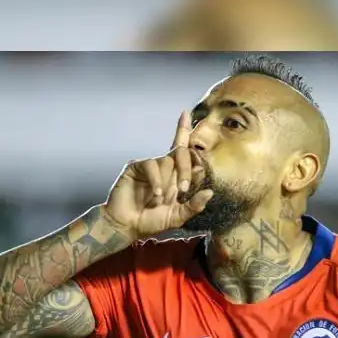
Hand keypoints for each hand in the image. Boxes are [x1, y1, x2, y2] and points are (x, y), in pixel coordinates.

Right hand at [104, 111, 212, 236]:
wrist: (127, 225)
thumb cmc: (151, 220)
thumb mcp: (177, 216)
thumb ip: (194, 206)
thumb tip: (210, 192)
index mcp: (175, 175)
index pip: (184, 149)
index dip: (184, 129)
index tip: (185, 112)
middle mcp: (164, 167)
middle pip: (180, 151)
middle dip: (186, 168)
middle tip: (183, 188)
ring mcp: (149, 166)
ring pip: (167, 161)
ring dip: (167, 182)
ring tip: (160, 199)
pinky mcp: (136, 167)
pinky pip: (152, 165)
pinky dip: (156, 181)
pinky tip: (156, 194)